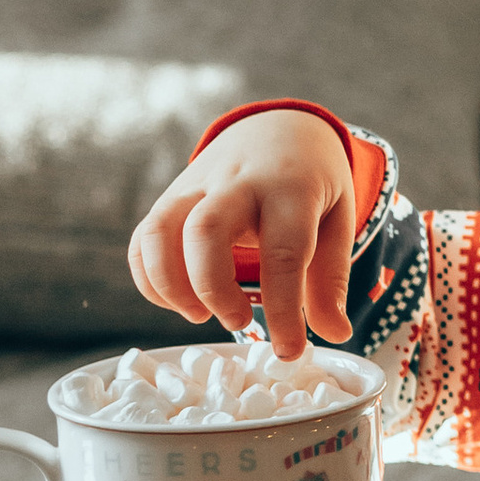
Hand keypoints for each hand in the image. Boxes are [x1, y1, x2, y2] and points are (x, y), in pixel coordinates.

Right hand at [129, 114, 355, 358]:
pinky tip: (180, 302)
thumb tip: (334, 335)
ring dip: (170, 284)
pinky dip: (149, 279)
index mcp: (290, 188)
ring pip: (159, 230)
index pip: (284, 252)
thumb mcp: (337, 221)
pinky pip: (142, 239)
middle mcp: (237, 182)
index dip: (284, 309)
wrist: (278, 129)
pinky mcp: (170, 197)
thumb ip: (331, 278)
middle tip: (237, 322)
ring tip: (200, 315)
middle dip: (213, 287)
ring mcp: (195, 186)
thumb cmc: (311, 184)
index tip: (290, 351)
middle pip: (204, 230)